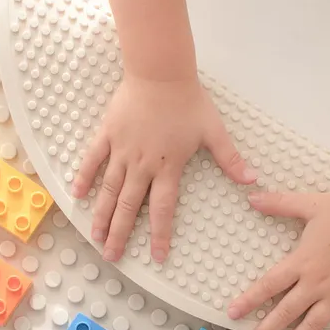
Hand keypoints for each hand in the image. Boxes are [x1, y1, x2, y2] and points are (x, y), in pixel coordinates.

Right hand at [72, 76, 256, 261]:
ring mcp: (122, 151)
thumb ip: (230, 159)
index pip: (162, 209)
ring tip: (94, 237)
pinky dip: (84, 177)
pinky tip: (77, 196)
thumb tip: (252, 180)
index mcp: (167, 167)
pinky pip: (92, 160)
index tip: (156, 257)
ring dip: (101, 215)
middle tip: (111, 256)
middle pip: (128, 207)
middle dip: (120, 235)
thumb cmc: (188, 101)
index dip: (159, 235)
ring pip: (108, 190)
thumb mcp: (214, 131)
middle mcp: (142, 166)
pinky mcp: (108, 135)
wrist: (160, 72)